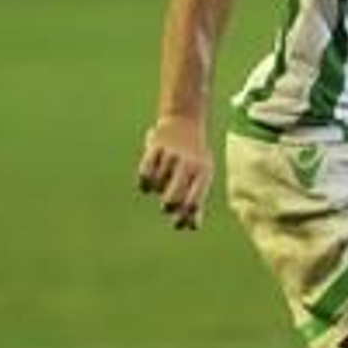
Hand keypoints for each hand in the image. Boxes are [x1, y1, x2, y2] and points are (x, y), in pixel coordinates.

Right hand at [137, 114, 212, 230]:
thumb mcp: (202, 175)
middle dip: (167, 206)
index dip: (183, 217)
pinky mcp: (155, 148)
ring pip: (157, 187)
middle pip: (171, 199)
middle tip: (167, 204)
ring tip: (164, 179)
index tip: (177, 224)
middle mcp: (188, 165)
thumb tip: (192, 227)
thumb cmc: (195, 156)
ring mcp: (171, 156)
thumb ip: (197, 201)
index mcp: (203, 173)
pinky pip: (144, 175)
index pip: (193, 203)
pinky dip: (145, 182)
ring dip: (157, 188)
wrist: (184, 121)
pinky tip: (150, 180)